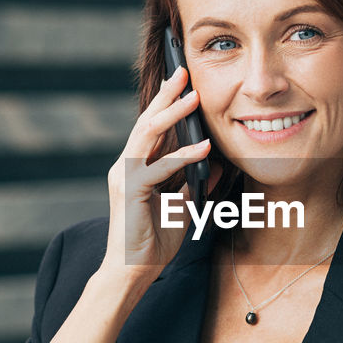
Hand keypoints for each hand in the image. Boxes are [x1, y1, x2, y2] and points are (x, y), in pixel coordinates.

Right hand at [102, 65, 221, 280]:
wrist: (132, 270)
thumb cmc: (153, 241)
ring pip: (148, 135)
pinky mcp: (132, 191)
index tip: (181, 82)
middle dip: (166, 96)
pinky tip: (204, 148)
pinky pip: (160, 167)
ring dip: (173, 114)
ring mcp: (125, 176)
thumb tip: (217, 166)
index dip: (166, 103)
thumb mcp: (183, 207)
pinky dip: (183, 156)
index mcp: (135, 166)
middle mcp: (125, 166)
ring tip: (194, 97)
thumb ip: (195, 185)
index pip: (151, 128)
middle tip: (183, 72)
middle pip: (146, 121)